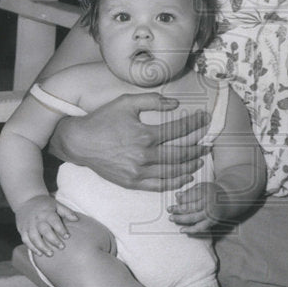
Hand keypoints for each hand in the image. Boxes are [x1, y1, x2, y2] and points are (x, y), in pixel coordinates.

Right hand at [15, 195, 78, 256]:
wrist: (26, 200)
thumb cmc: (45, 204)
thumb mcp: (56, 204)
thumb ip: (66, 212)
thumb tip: (77, 219)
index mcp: (46, 213)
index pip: (54, 221)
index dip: (61, 229)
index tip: (68, 237)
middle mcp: (37, 219)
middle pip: (45, 231)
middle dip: (53, 240)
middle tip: (62, 247)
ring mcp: (29, 225)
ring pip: (34, 238)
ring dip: (42, 247)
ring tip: (51, 254)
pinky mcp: (22, 230)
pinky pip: (26, 240)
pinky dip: (32, 248)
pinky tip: (39, 253)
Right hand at [50, 92, 210, 191]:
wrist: (79, 142)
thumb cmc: (103, 119)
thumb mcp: (126, 102)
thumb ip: (152, 101)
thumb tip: (175, 104)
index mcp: (144, 135)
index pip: (178, 130)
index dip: (195, 124)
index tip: (205, 119)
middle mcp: (144, 155)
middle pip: (180, 154)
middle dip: (197, 149)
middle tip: (208, 146)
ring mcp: (138, 172)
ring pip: (172, 172)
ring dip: (189, 167)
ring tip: (200, 161)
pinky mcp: (131, 182)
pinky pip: (158, 186)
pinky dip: (174, 183)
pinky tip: (184, 178)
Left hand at [168, 182, 226, 236]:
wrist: (229, 200)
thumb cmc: (212, 192)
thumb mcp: (203, 186)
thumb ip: (190, 191)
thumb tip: (176, 196)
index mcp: (206, 191)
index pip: (190, 196)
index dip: (181, 198)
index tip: (175, 198)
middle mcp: (208, 203)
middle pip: (190, 207)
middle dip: (177, 209)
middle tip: (169, 210)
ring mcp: (210, 213)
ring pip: (193, 218)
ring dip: (180, 219)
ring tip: (171, 218)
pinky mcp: (212, 222)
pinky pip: (199, 228)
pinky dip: (190, 230)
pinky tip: (181, 230)